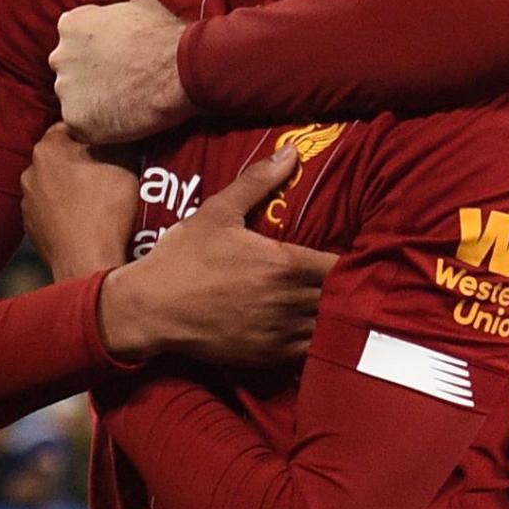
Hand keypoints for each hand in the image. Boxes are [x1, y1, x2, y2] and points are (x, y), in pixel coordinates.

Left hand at [20, 125, 139, 281]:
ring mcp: (28, 203)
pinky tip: (86, 220)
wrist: (89, 263)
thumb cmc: (107, 208)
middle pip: (60, 155)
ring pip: (54, 184)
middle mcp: (30, 172)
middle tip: (108, 170)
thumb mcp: (124, 160)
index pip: (71, 126)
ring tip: (98, 200)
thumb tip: (117, 125)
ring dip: (71, 187)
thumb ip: (116, 135)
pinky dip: (65, 211)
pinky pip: (51, 210)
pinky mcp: (32, 229)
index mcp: (48, 148)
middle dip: (81, 159)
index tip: (110, 143)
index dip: (94, 133)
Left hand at [52, 0, 192, 144]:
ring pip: (74, 100)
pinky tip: (125, 120)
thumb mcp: (139, 6)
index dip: (94, 51)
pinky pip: (84, 126)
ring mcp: (66, 90)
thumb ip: (117, 14)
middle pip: (69, 71)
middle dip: (89, 77)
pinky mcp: (76, 120)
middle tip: (119, 84)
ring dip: (94, 103)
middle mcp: (60, 57)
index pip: (72, 40)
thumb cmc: (164, 36)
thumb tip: (122, 18)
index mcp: (70, 25)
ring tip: (125, 104)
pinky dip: (101, 127)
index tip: (112, 60)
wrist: (179, 70)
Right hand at [98, 148, 336, 367]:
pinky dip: (318, 343)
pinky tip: (318, 332)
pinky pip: (308, 354)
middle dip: (350, 289)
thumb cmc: (182, 258)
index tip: (360, 254)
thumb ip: (257, 182)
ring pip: (329, 329)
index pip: (341, 265)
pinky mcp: (267, 357)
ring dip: (337, 317)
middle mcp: (288, 301)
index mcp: (283, 263)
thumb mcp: (217, 213)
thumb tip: (291, 150)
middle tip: (357, 279)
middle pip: (341, 299)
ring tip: (342, 306)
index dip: (355, 261)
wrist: (148, 309)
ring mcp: (279, 333)